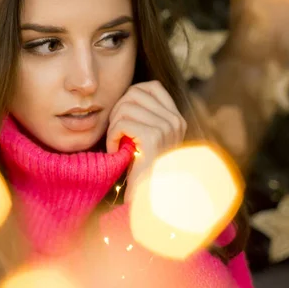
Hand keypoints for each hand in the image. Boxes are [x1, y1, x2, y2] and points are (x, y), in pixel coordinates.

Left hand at [106, 80, 186, 201]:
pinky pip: (121, 123)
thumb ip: (143, 115)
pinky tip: (115, 150)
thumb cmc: (141, 170)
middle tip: (116, 133)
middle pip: (135, 93)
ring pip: (126, 106)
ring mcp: (167, 128)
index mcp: (176, 118)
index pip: (151, 87)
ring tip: (116, 143)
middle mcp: (175, 121)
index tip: (124, 120)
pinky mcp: (153, 138)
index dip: (130, 98)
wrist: (149, 201)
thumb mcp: (145, 137)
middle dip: (118, 111)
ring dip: (113, 125)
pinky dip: (112, 136)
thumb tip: (127, 93)